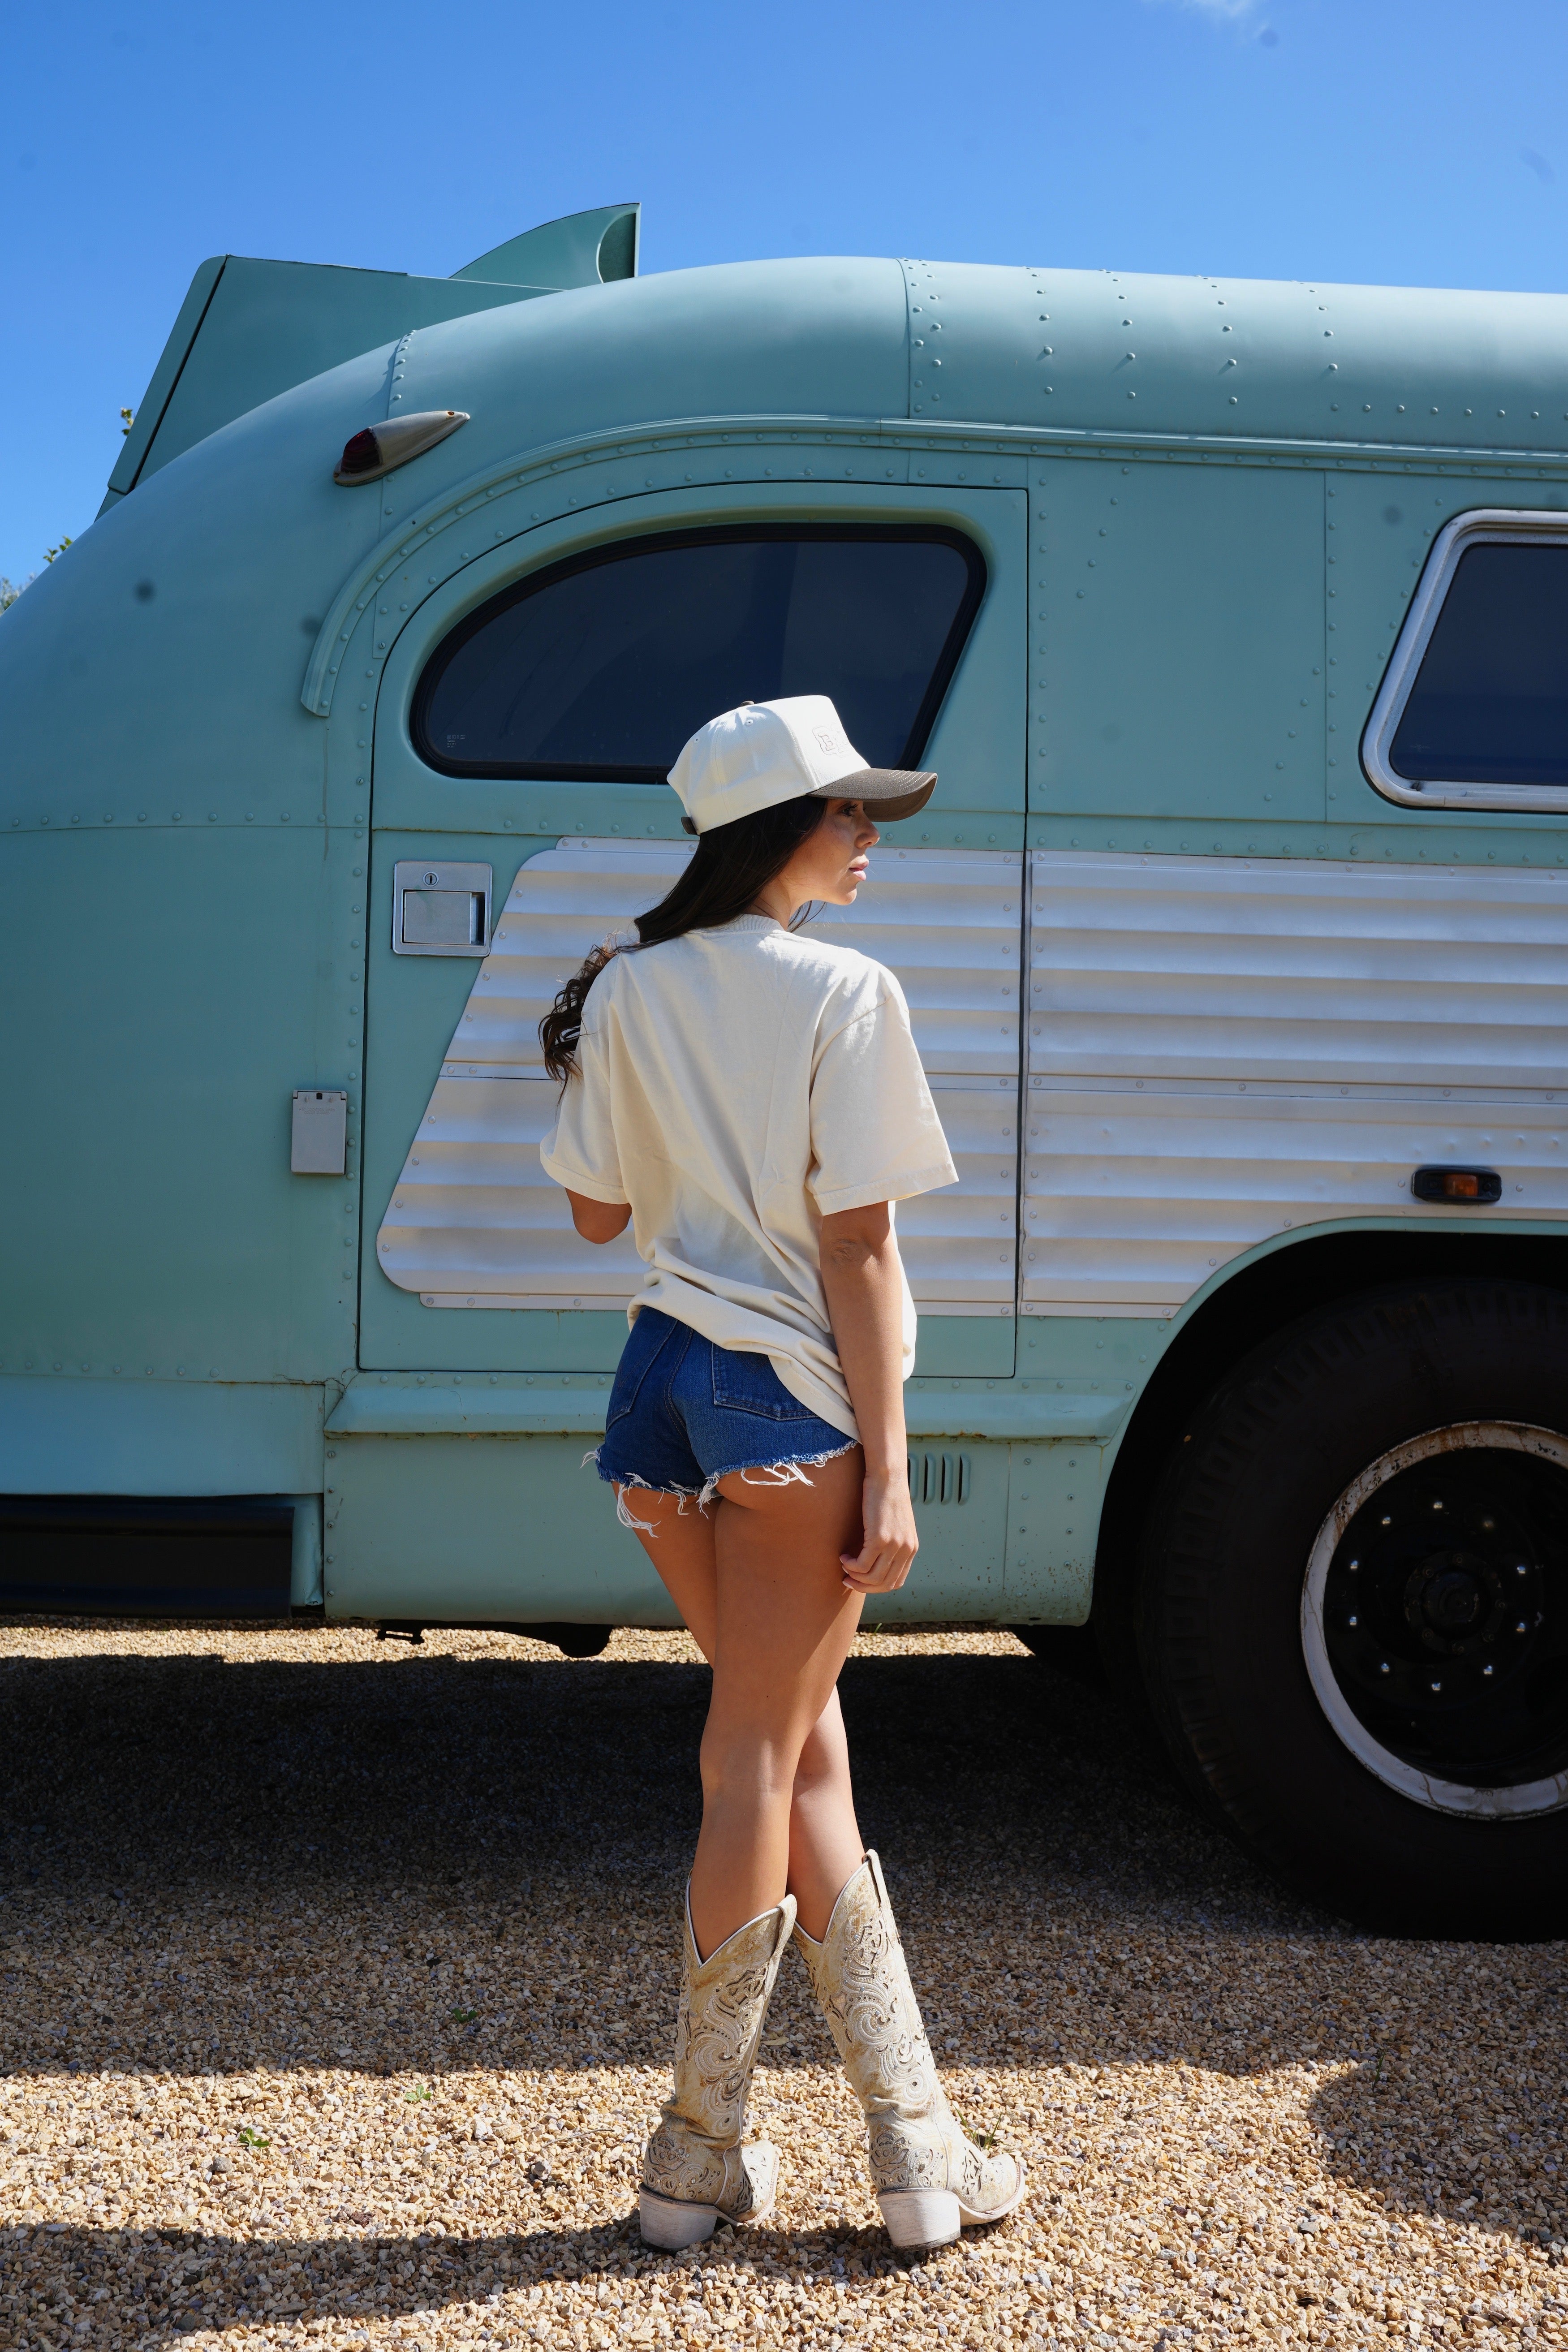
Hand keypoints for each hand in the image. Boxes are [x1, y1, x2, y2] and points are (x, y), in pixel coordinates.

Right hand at [840, 1468, 918, 1593]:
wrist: (888, 1477)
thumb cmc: (887, 1497)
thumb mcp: (895, 1524)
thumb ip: (891, 1543)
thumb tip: (875, 1560)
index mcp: (911, 1549)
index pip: (896, 1582)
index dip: (876, 1587)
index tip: (860, 1580)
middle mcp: (906, 1550)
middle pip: (884, 1584)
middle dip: (863, 1586)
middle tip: (847, 1579)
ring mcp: (894, 1546)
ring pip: (872, 1578)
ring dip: (855, 1577)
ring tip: (845, 1565)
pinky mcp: (880, 1538)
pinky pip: (862, 1565)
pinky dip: (850, 1565)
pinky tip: (843, 1556)